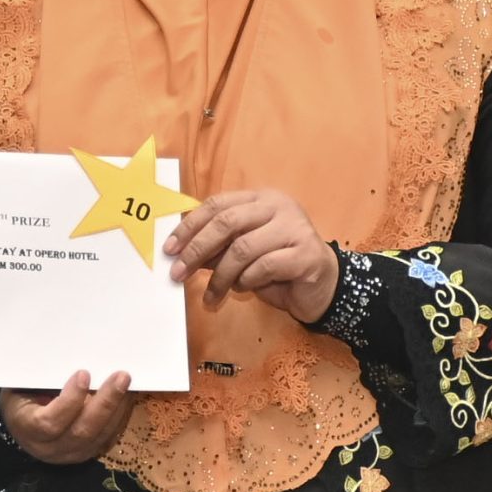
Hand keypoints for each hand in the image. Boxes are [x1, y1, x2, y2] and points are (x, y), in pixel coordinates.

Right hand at [0, 371, 134, 465]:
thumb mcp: (23, 384)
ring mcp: (70, 454)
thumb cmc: (21, 393)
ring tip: (128, 384)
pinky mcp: (87, 453)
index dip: (69, 401)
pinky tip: (127, 397)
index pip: (50, 422)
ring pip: (99, 437)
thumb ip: (43, 376)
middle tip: (121, 377)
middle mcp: (49, 448)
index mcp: (27, 428)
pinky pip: (108, 438)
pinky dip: (120, 416)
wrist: (21, 419)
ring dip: (118, 409)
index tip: (83, 374)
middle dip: (105, 403)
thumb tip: (72, 354)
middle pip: (81, 431)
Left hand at [163, 189, 338, 321]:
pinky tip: (245, 288)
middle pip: (226, 222)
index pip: (216, 205)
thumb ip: (217, 248)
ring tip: (213, 293)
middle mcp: (278, 207)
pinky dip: (247, 281)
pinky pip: (264, 267)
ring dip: (221, 275)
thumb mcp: (242, 254)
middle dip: (197, 249)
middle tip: (179, 272)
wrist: (322, 285)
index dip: (189, 226)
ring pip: (243, 248)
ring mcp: (294, 227)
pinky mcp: (305, 253)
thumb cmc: (277, 266)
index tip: (169, 249)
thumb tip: (180, 253)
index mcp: (260, 199)